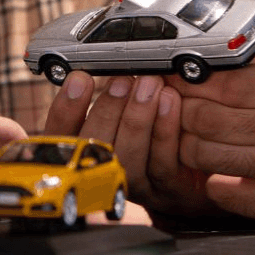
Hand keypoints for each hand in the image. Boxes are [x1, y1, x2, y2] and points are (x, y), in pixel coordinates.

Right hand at [44, 71, 215, 215]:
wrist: (193, 171)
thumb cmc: (150, 133)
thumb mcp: (119, 113)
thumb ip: (106, 96)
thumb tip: (91, 62)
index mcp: (80, 154)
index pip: (60, 135)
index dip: (66, 109)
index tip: (80, 78)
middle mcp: (102, 175)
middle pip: (93, 149)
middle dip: (107, 111)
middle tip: (122, 81)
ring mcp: (133, 187)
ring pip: (127, 159)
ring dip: (137, 118)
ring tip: (149, 84)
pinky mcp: (167, 191)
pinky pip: (162, 165)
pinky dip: (165, 131)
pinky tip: (170, 102)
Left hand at [169, 51, 254, 221]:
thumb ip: (244, 65)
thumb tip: (191, 62)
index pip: (227, 85)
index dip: (189, 83)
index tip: (171, 79)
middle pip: (210, 119)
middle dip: (182, 112)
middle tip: (175, 108)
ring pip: (207, 154)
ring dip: (187, 146)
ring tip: (189, 138)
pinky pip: (224, 192)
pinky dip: (211, 182)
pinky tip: (217, 171)